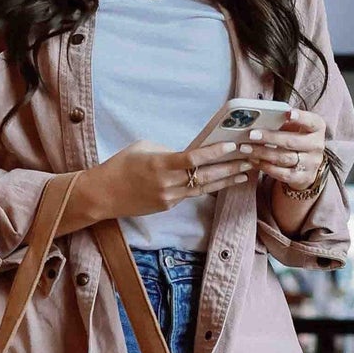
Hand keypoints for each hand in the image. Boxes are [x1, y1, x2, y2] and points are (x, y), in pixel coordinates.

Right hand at [85, 138, 254, 221]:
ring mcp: (169, 197)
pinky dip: (208, 186)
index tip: (232, 146)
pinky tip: (223, 180)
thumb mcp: (143, 147)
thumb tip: (188, 153)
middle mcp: (168, 184)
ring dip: (226, 180)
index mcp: (160, 165)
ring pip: (204, 188)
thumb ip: (168, 150)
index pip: (193, 159)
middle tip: (250, 159)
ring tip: (245, 173)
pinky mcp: (168, 206)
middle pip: (206, 176)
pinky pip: (191, 194)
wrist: (103, 195)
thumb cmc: (120, 165)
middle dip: (230, 167)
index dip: (214, 153)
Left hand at [246, 108, 327, 191]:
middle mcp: (317, 145)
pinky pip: (282, 174)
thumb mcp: (294, 127)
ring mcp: (311, 163)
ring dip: (262, 153)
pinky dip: (266, 167)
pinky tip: (254, 161)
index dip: (300, 117)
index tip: (288, 113)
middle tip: (251, 135)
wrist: (306, 165)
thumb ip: (283, 121)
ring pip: (284, 158)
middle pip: (291, 141)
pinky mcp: (303, 178)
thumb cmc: (296, 139)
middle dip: (269, 137)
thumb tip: (258, 118)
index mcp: (317, 128)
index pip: (311, 121)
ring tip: (246, 149)